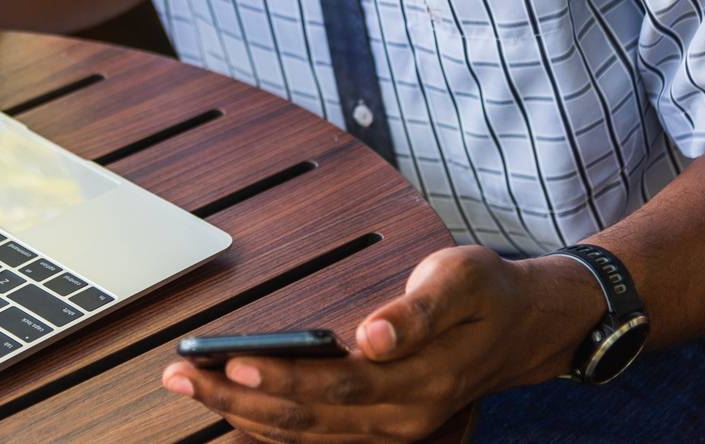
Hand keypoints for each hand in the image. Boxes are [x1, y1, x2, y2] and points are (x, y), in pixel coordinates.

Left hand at [160, 246, 604, 441]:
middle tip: (177, 376)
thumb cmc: (487, 291)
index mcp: (418, 378)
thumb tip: (373, 333)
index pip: (332, 386)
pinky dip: (271, 427)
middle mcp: (402, 416)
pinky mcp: (382, 424)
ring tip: (188, 387)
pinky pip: (318, 437)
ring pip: (306, 435)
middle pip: (306, 420)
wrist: (527, 325)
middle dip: (235, 400)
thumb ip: (417, 309)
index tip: (225, 363)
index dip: (276, 378)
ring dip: (243, 416)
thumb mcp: (461, 277)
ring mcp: (393, 428)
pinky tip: (233, 410)